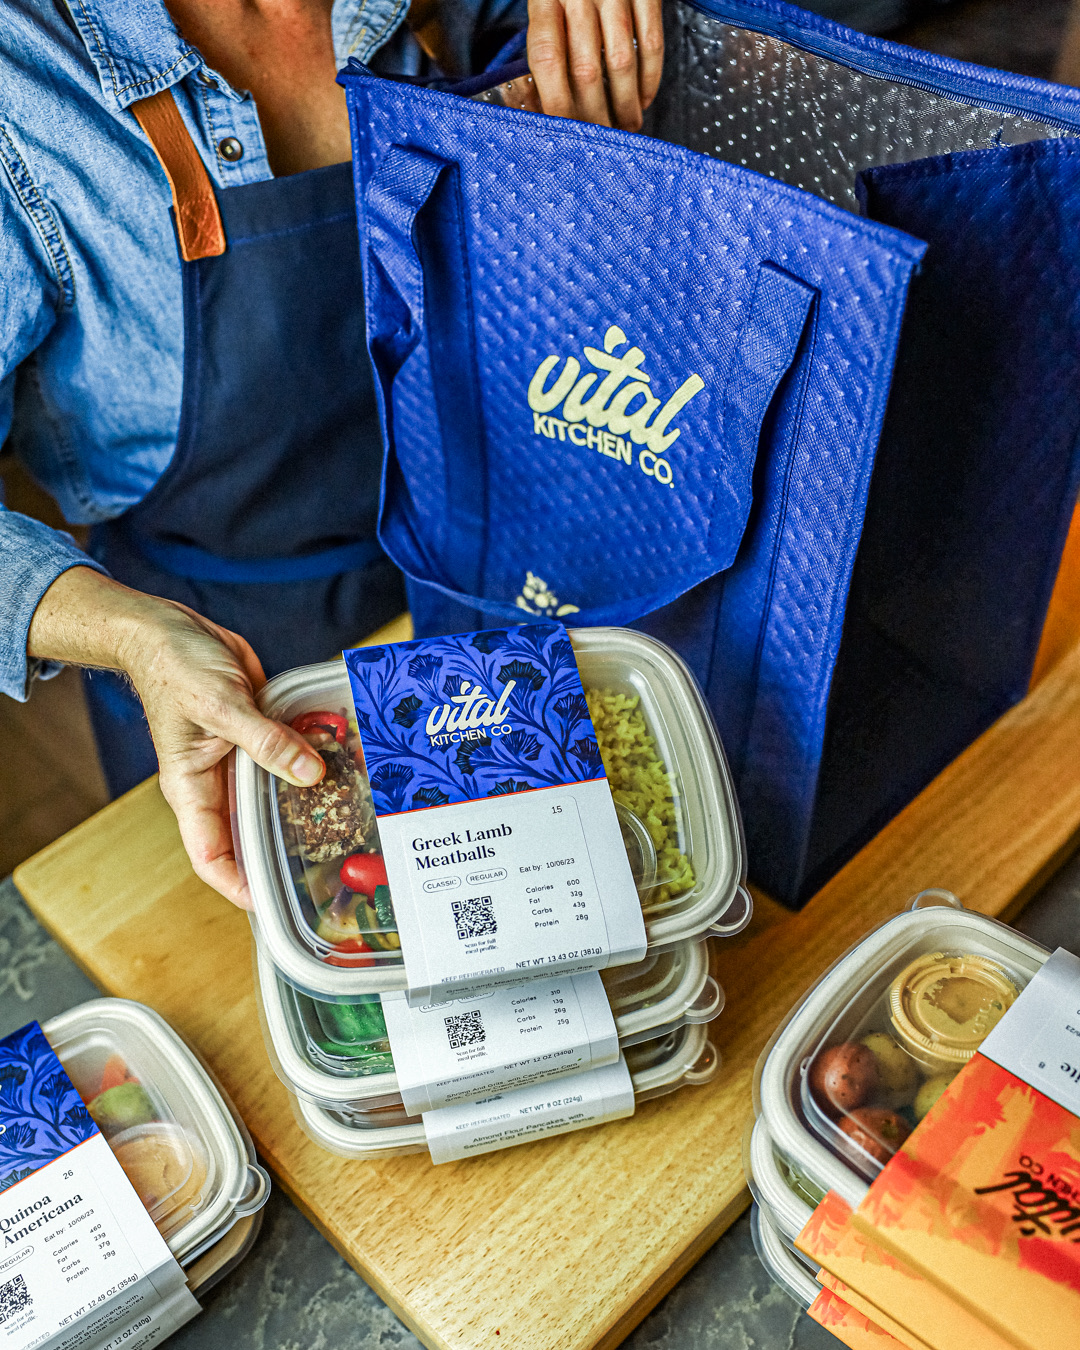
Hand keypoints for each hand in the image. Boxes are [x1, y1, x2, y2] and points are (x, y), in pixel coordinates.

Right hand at [28, 568, 324, 908]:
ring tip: (350, 822)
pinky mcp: (260, 734)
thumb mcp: (219, 705)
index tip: (271, 904)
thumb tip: (309, 774)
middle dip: (282, 851)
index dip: (239, 886)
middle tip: (330, 867)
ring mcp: (240, 759)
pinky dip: (313, 762)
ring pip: (275, 797)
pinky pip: (289, 757)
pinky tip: (346, 767)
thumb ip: (266, 742)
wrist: (169, 629)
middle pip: (250, 833)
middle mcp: (217, 782)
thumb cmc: (172, 666)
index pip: (211, 857)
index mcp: (192, 789)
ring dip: (306, 804)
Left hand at [526, 0, 662, 130]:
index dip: (555, 103)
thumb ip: (545, 48)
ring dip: (624, 105)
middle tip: (600, 142)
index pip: (546, 59)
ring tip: (625, 128)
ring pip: (621, 62)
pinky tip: (643, 99)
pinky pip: (651, 42)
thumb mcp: (544, 5)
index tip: (564, 135)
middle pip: (585, 70)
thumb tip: (544, 109)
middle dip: (594, 116)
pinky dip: (649, 79)